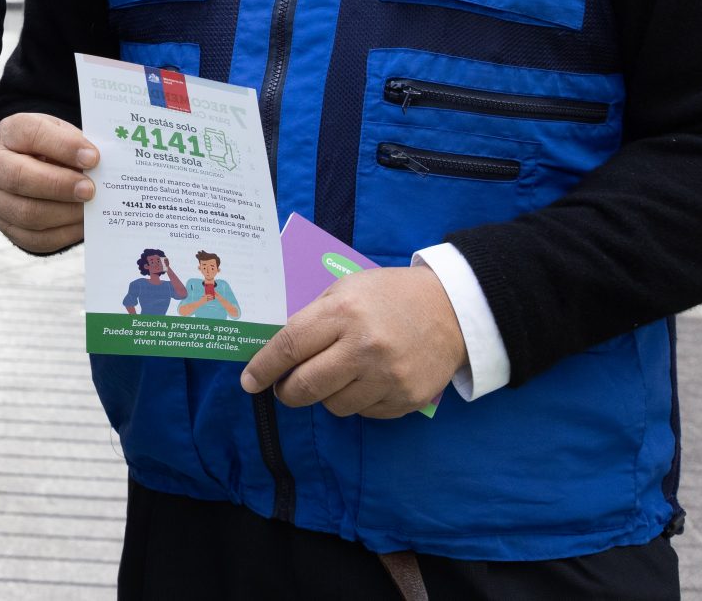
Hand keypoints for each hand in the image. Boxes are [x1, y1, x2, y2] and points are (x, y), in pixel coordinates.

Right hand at [0, 112, 96, 253]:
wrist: (25, 168)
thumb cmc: (49, 148)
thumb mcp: (59, 133)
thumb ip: (75, 144)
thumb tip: (96, 166)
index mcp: (10, 133)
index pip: (31, 135)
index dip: (63, 146)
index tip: (93, 157)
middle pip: (19, 178)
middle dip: (59, 185)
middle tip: (90, 189)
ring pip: (27, 214)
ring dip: (65, 213)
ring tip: (90, 208)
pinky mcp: (8, 228)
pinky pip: (36, 238)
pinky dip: (65, 233)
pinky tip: (83, 224)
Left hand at [238, 266, 466, 418]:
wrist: (452, 310)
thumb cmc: (389, 295)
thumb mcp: (346, 289)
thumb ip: (313, 317)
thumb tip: (278, 351)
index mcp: (343, 313)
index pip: (289, 346)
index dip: (263, 367)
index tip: (249, 381)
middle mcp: (364, 347)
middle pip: (306, 386)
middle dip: (287, 392)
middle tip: (285, 389)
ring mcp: (387, 377)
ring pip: (334, 406)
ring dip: (325, 396)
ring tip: (337, 376)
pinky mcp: (406, 399)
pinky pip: (364, 413)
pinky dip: (357, 402)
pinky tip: (366, 381)